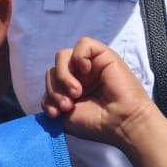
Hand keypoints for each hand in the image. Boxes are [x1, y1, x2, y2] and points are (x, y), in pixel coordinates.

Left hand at [42, 38, 166, 151]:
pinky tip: (86, 71)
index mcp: (69, 89)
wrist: (121, 123)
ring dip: (63, 75)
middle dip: (54, 89)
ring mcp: (90, 64)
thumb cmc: (98, 123)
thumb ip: (51, 102)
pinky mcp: (102, 54)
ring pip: (62, 56)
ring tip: (76, 92)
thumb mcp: (65, 116)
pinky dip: (79, 57)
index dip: (48, 96)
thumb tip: (45, 97)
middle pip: (53, 70)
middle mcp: (79, 75)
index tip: (57, 114)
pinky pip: (82, 44)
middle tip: (68, 105)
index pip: (49, 82)